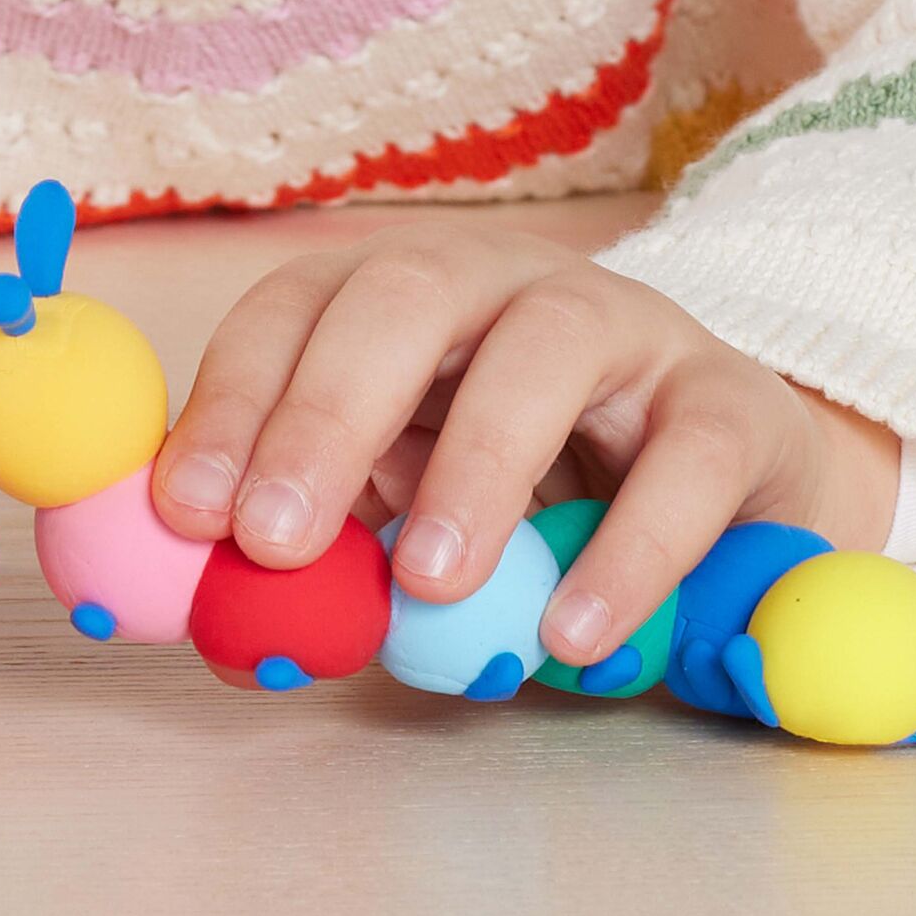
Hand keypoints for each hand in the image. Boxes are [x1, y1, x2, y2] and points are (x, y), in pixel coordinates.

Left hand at [153, 222, 899, 668]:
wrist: (716, 482)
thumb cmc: (520, 488)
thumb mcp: (400, 502)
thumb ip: (328, 546)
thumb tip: (227, 625)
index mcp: (393, 296)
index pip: (292, 311)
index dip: (233, 402)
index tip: (189, 510)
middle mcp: (498, 282)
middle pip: (403, 297)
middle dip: (325, 413)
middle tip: (276, 543)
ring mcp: (621, 326)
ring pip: (544, 350)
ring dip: (475, 467)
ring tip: (428, 586)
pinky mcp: (726, 399)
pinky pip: (688, 456)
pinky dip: (629, 547)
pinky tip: (571, 633)